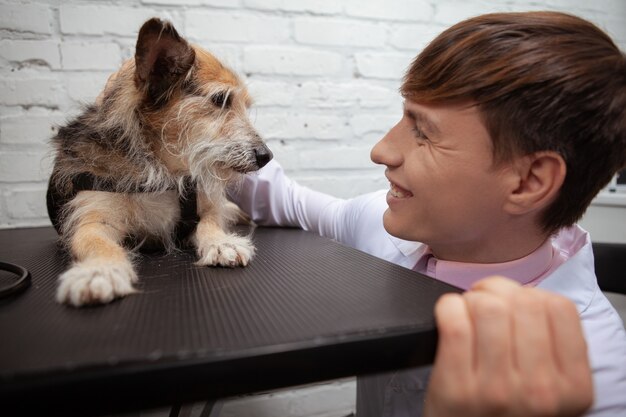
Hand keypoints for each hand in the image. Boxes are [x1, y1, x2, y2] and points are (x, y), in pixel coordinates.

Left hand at [424, 276, 592, 416]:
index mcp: (573, 386)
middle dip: (496, 291)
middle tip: (483, 303)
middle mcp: (540, 390)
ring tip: (466, 314)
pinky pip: (454, 323)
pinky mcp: (457, 389)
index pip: (559, 308)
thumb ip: (549, 346)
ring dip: (471, 300)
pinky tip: (448, 317)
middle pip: (522, 301)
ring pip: (488, 307)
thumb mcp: (549, 387)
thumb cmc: (506, 411)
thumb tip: (522, 294)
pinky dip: (447, 309)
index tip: (512, 301)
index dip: (530, 293)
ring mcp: (497, 390)